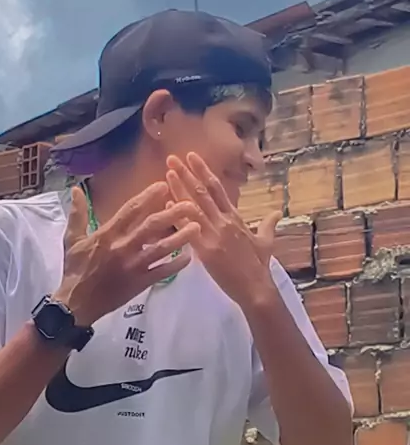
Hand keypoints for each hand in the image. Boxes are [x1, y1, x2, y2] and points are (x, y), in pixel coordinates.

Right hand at [54, 183, 200, 324]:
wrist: (76, 303)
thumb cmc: (75, 270)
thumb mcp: (72, 239)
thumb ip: (77, 214)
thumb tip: (76, 190)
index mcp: (108, 234)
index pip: (131, 210)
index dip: (149, 196)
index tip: (164, 186)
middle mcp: (124, 247)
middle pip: (152, 226)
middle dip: (173, 213)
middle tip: (190, 204)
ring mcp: (134, 266)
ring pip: (162, 248)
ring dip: (181, 237)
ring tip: (197, 227)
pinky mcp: (140, 283)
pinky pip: (162, 272)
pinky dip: (176, 264)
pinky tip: (189, 256)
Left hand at [166, 153, 280, 305]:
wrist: (256, 288)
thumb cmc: (259, 266)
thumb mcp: (266, 242)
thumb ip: (268, 225)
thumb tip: (277, 213)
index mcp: (235, 218)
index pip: (218, 189)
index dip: (204, 171)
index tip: (192, 156)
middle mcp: (224, 222)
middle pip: (203, 192)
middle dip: (187, 174)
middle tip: (172, 158)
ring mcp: (215, 235)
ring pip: (194, 207)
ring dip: (179, 189)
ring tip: (167, 173)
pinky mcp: (206, 251)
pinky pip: (189, 230)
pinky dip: (178, 216)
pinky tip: (167, 204)